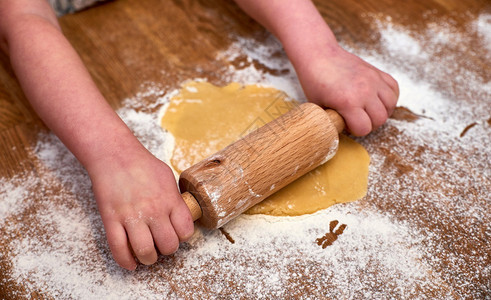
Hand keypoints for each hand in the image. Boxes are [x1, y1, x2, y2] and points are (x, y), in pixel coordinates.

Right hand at [89, 147, 193, 269]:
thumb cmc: (143, 164)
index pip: (185, 231)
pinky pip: (118, 248)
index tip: (176, 235)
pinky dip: (125, 261)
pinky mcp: (112, 220)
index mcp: (170, 200)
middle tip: (161, 245)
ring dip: (148, 258)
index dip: (182, 237)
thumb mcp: (168, 177)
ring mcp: (131, 216)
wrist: (115, 155)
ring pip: (145, 251)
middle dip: (167, 250)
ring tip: (147, 255)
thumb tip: (181, 214)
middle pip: (168, 245)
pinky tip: (131, 263)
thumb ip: (174, 198)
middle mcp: (153, 210)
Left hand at [297, 46, 398, 135]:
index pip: (364, 128)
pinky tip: (377, 99)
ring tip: (367, 110)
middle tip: (357, 118)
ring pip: (390, 105)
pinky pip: (394, 88)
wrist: (319, 55)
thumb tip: (341, 130)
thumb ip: (333, 120)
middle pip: (380, 119)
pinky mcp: (376, 72)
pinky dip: (388, 97)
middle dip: (369, 123)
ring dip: (381, 111)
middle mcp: (364, 91)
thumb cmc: (314, 82)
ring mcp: (373, 80)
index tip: (347, 124)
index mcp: (348, 102)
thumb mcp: (318, 107)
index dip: (355, 130)